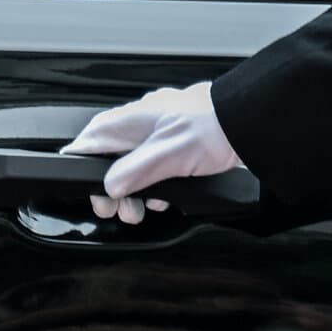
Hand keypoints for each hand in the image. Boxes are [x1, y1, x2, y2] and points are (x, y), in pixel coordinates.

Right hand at [59, 81, 244, 223]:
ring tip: (140, 209)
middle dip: (112, 187)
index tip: (88, 193)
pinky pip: (153, 163)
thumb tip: (110, 186)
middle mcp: (138, 123)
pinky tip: (164, 196)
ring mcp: (158, 130)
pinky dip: (154, 182)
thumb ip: (134, 172)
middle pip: (108, 157)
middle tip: (117, 209)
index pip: (88, 143)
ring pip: (131, 162)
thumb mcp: (166, 156)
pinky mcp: (176, 139)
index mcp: (128, 121)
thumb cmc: (212, 128)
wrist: (249, 121)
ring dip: (134, 188)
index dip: (83, 169)